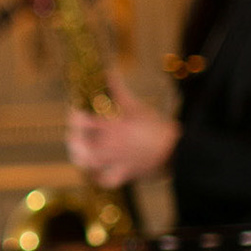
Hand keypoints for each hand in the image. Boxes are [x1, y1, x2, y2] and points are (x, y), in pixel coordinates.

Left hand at [64, 74, 177, 188]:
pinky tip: (96, 171)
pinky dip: (99, 177)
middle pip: (77, 143)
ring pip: (86, 162)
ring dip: (80, 156)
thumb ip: (117, 89)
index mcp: (111, 125)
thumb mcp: (135, 105)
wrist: (177, 150)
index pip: (79, 119)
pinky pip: (106, 180)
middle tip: (76, 132)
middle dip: (73, 137)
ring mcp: (115, 160)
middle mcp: (109, 144)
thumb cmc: (155, 125)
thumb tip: (107, 70)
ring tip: (81, 150)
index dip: (74, 114)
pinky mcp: (124, 173)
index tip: (76, 109)